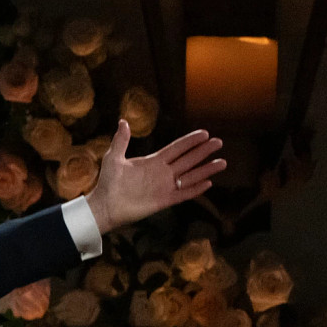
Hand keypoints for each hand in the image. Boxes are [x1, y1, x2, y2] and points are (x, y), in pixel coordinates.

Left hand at [86, 122, 225, 233]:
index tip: (205, 133)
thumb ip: (121, 141)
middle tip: (219, 142)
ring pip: (190, 176)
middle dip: (203, 152)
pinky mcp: (163, 201)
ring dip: (206, 170)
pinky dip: (195, 189)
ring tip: (222, 162)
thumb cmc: (107, 183)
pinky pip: (183, 194)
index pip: (176, 148)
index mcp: (153, 161)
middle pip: (188, 160)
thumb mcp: (113, 158)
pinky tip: (208, 183)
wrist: (103, 206)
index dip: (190, 141)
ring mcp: (164, 187)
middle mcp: (162, 173)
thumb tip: (123, 121)